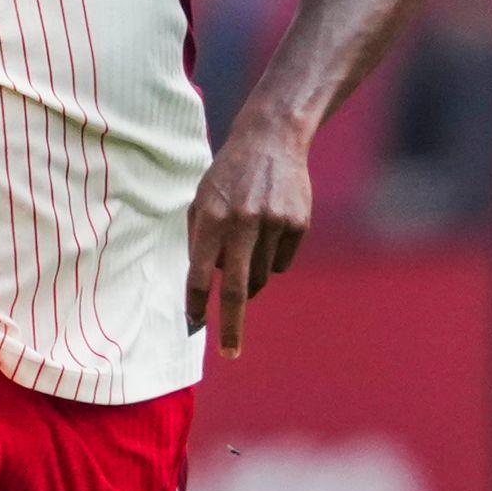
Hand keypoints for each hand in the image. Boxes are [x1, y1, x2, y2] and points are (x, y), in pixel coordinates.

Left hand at [184, 114, 313, 354]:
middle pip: (236, 288)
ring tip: (249, 243)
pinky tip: (271, 227)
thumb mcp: (202, 199)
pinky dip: (273, 257)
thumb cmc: (228, 176)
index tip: (194, 325)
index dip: (196, 302)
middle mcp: (242, 221)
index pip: (199, 272)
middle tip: (230, 352)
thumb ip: (200, 240)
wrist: (271, 138)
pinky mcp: (298, 223)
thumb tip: (208, 285)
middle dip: (232, 325)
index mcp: (211, 217)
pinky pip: (282, 263)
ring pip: (261, 276)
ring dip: (252, 275)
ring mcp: (274, 223)